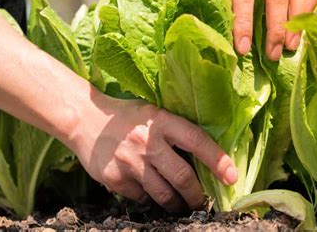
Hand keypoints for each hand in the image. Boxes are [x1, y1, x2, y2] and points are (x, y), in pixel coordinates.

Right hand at [68, 93, 237, 211]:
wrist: (84, 118)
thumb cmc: (126, 115)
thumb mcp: (152, 112)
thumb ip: (174, 131)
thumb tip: (203, 158)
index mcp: (161, 121)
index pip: (197, 141)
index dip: (217, 160)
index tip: (232, 176)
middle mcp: (147, 142)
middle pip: (182, 177)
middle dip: (197, 195)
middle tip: (201, 201)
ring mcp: (130, 162)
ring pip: (163, 194)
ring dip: (176, 203)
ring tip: (180, 204)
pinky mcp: (115, 178)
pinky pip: (141, 197)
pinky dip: (149, 197)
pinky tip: (148, 189)